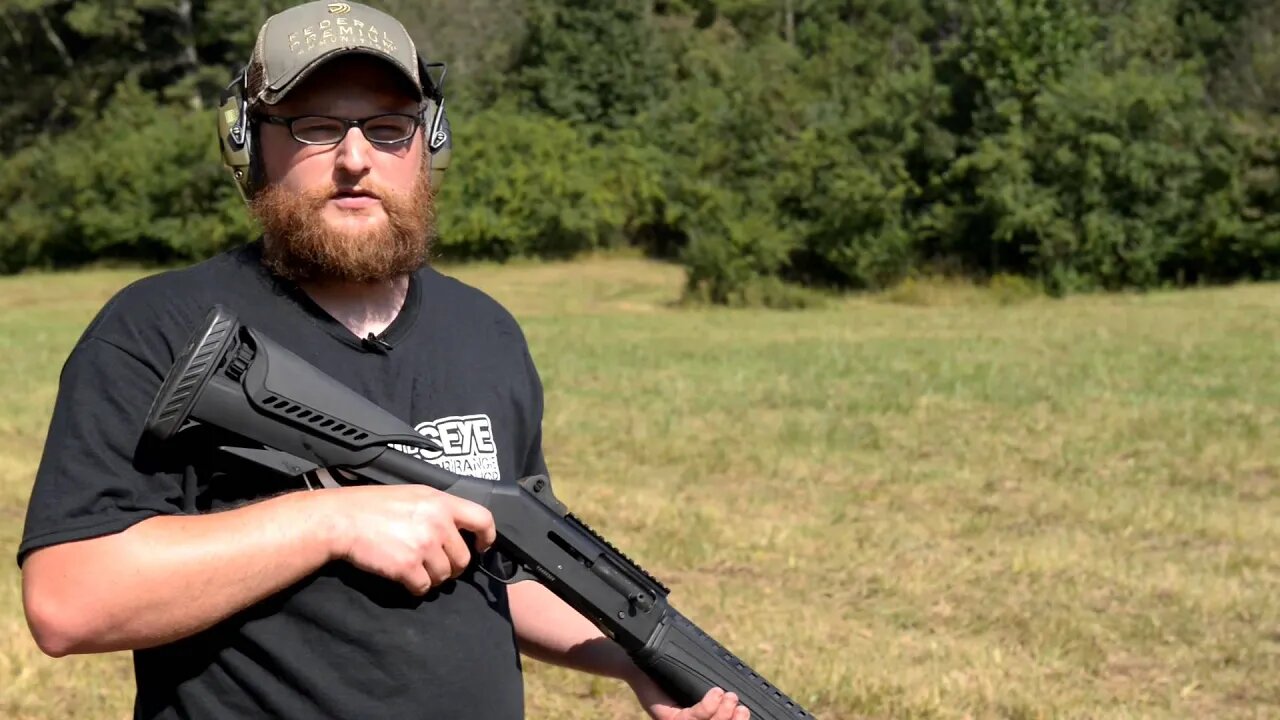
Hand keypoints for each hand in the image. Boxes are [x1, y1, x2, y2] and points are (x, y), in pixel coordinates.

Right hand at [316, 482, 496, 594]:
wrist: (342, 520)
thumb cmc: (374, 505)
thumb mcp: (413, 495)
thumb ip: (438, 509)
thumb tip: (458, 529)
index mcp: (441, 502)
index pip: (483, 519)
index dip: (487, 537)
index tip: (480, 547)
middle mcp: (438, 523)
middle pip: (463, 558)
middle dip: (452, 566)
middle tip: (436, 564)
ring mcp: (424, 546)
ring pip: (445, 576)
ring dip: (433, 578)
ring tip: (416, 569)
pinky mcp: (408, 567)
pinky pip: (424, 588)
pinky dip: (416, 587)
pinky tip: (405, 578)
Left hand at [630, 674, 749, 719]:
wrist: (643, 664)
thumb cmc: (672, 673)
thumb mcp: (698, 684)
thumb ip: (716, 693)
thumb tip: (739, 692)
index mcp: (698, 719)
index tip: (746, 711)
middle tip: (740, 706)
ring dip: (722, 712)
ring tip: (728, 695)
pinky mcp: (667, 719)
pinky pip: (692, 717)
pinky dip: (707, 706)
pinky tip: (715, 693)